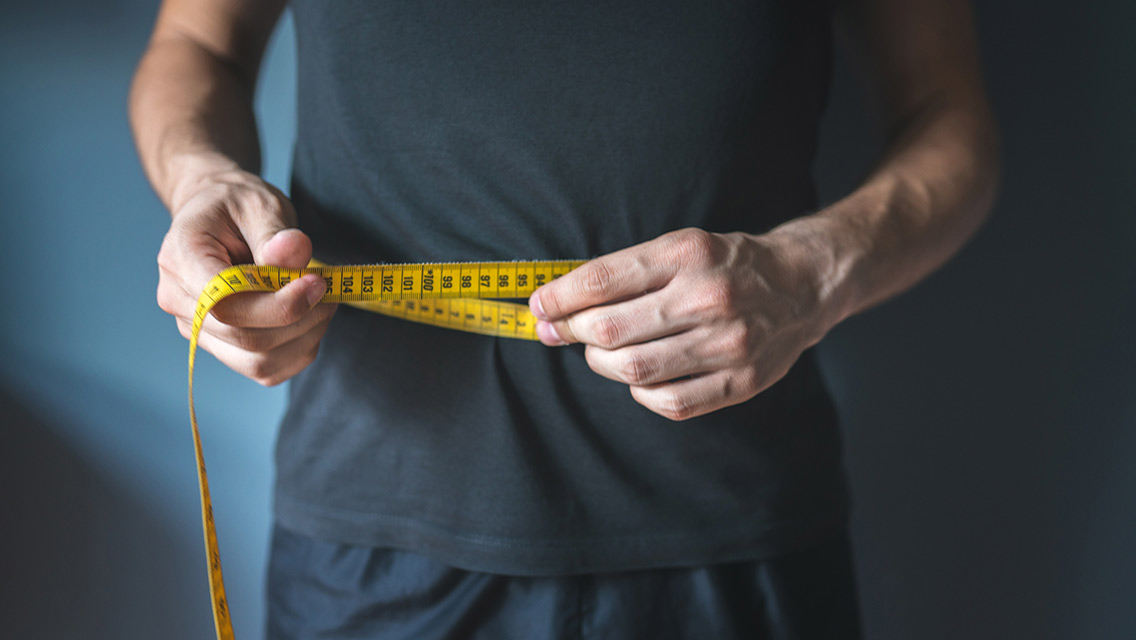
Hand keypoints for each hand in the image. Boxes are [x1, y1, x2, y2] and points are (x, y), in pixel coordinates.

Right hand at [156, 168, 336, 385]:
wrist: (218, 216)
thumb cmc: (236, 206)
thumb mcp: (259, 204)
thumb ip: (275, 232)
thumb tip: (295, 252)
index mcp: (180, 259)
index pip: (224, 304)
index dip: (277, 304)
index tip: (317, 283)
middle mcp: (180, 303)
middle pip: (245, 338)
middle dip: (300, 318)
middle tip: (328, 289)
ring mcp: (197, 330)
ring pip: (258, 362)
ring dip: (304, 337)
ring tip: (322, 301)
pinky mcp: (221, 347)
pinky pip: (265, 370)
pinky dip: (299, 351)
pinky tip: (309, 320)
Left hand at [528, 227, 841, 419]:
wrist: (801, 286)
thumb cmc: (726, 265)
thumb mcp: (680, 248)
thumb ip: (622, 274)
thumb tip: (552, 307)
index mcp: (688, 254)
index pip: (602, 280)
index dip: (558, 297)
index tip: (539, 306)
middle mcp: (709, 297)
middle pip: (608, 329)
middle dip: (572, 332)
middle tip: (562, 330)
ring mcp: (728, 344)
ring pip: (631, 369)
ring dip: (600, 363)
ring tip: (600, 352)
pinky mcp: (740, 382)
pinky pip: (666, 401)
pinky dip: (639, 391)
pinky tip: (641, 374)